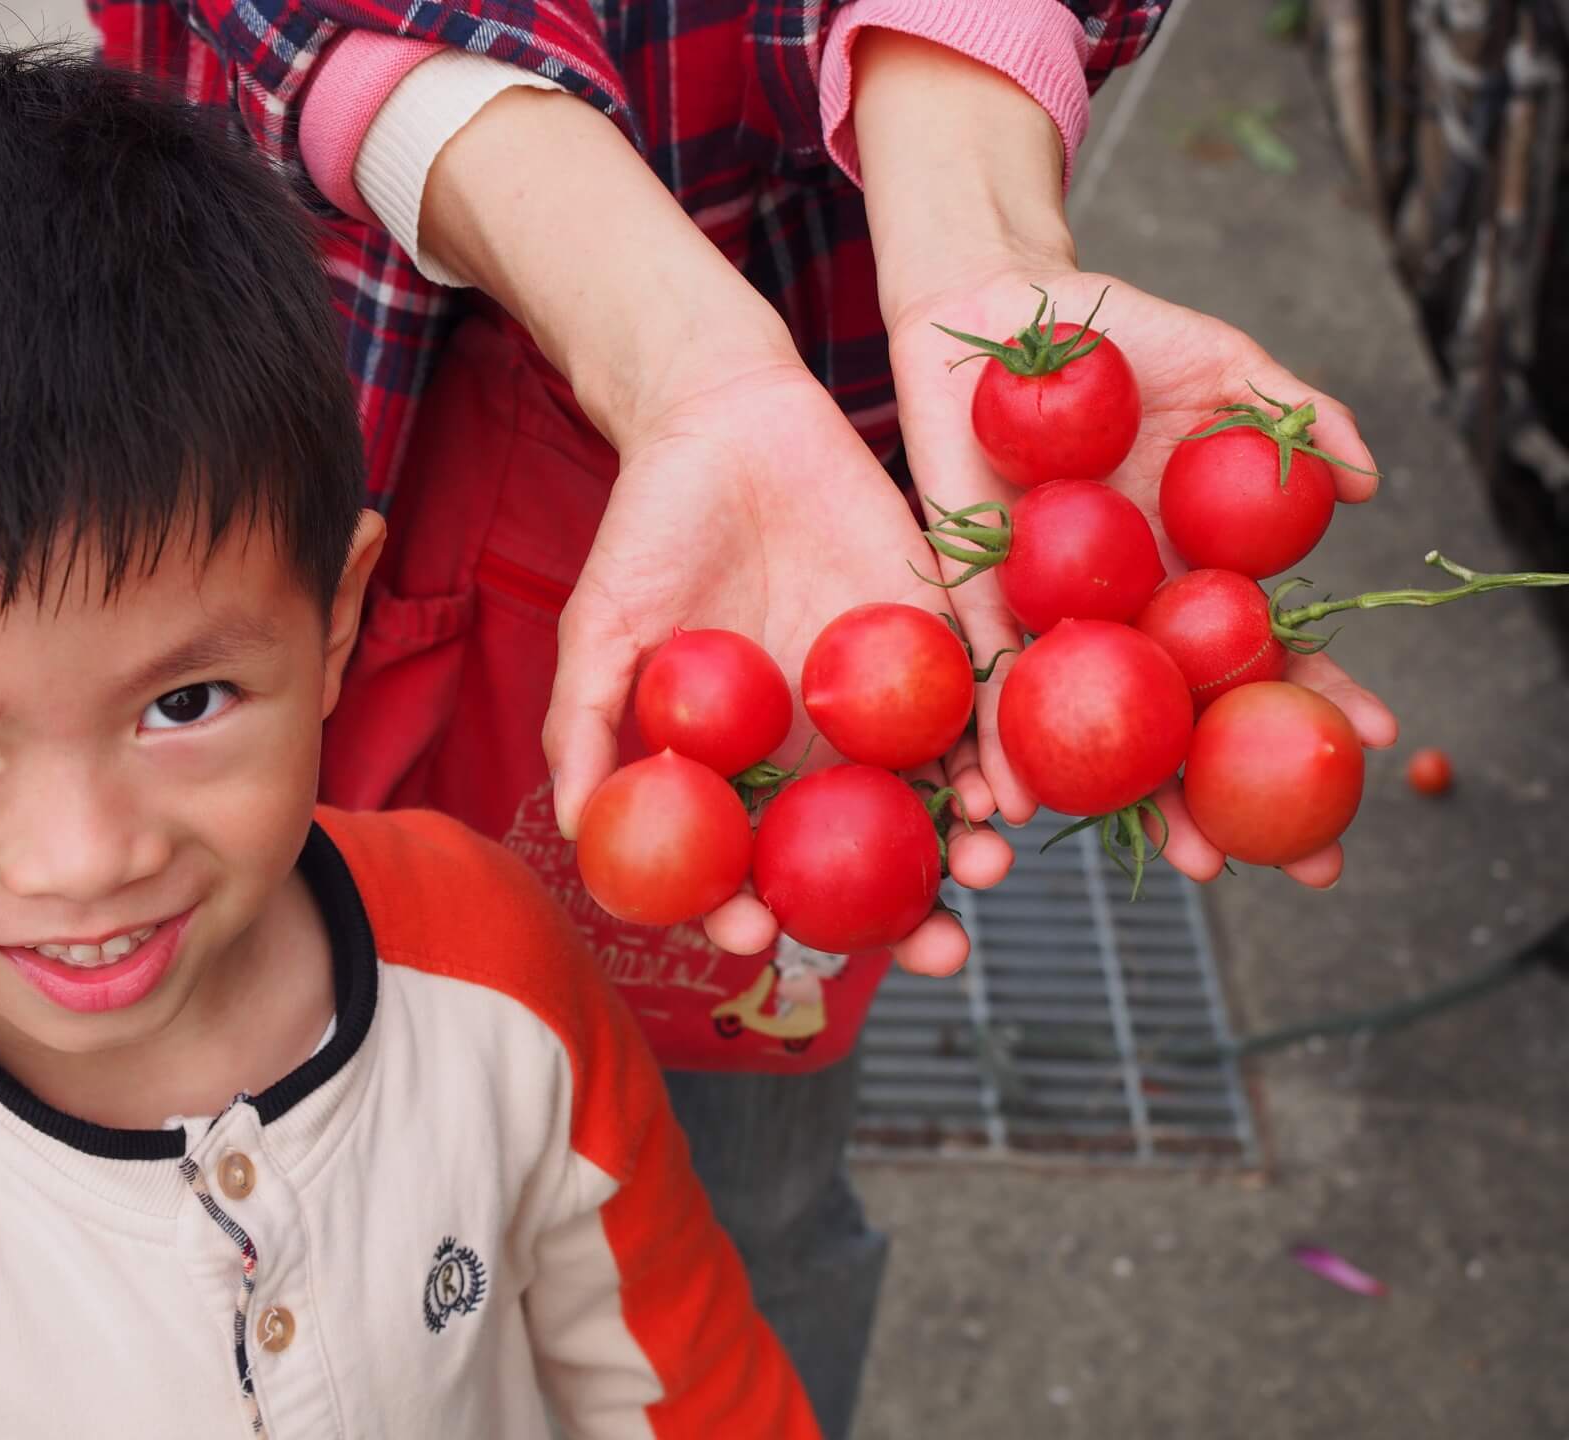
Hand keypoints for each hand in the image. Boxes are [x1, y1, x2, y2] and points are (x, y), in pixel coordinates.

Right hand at [543, 356, 1013, 975]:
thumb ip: (585, 723)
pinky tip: (1005, 787)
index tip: (763, 934)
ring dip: (965, 849)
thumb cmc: (649, 528)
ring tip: (982, 868)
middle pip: (864, 862)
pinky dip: (996, 754)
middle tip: (934, 953)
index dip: (758, 913)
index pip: (753, 867)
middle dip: (905, 921)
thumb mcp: (603, 627)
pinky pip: (976, 709)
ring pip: (934, 800)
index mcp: (737, 769)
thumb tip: (575, 829)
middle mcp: (816, 752)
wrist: (727, 419)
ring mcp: (882, 704)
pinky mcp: (937, 640)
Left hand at [887, 267, 1398, 882]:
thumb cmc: (1115, 337)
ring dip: (1133, 796)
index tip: (1377, 743)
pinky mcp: (974, 592)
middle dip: (1235, 789)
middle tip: (1287, 861)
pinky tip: (1020, 802)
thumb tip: (1367, 482)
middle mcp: (1128, 604)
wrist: (997, 313)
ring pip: (1095, 720)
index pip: (1267, 647)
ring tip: (1180, 860)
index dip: (1319, 694)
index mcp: (1194, 563)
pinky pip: (985, 674)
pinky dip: (1001, 736)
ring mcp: (1053, 608)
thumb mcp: (1221, 366)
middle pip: (1188, 713)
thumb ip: (1294, 416)